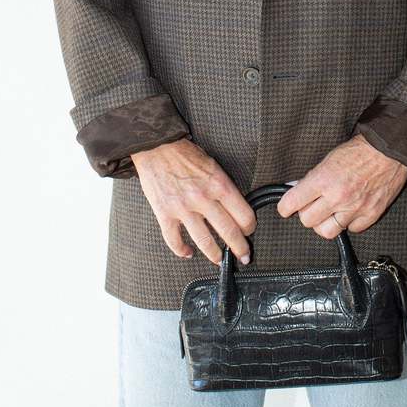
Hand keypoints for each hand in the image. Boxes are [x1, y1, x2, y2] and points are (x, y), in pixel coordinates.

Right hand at [130, 138, 256, 265]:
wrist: (156, 146)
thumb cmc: (185, 152)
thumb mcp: (213, 164)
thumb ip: (223, 185)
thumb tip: (234, 206)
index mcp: (218, 183)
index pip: (243, 214)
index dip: (250, 227)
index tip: (250, 231)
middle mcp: (203, 198)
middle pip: (228, 231)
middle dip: (239, 248)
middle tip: (244, 256)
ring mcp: (183, 208)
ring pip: (205, 241)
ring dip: (215, 255)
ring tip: (220, 260)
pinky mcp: (165, 214)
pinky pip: (175, 240)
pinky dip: (182, 250)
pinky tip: (188, 253)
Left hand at [276, 134, 406, 238]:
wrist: (389, 150)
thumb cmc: (360, 150)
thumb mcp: (329, 158)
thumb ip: (313, 177)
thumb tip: (297, 189)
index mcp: (323, 179)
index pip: (292, 203)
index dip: (285, 207)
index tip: (285, 208)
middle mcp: (337, 197)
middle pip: (307, 221)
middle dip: (307, 213)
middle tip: (312, 205)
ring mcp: (354, 209)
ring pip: (327, 231)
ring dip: (325, 222)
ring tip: (329, 211)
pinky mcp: (370, 215)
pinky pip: (351, 230)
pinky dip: (348, 222)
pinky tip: (349, 211)